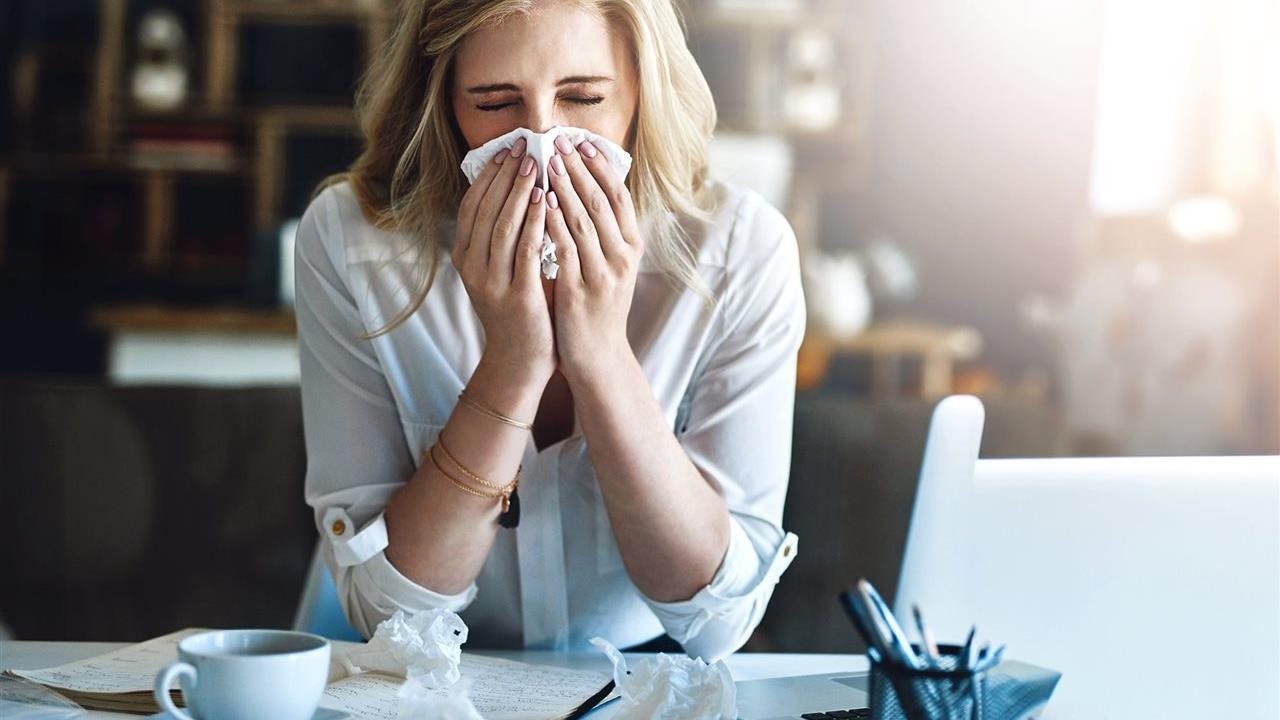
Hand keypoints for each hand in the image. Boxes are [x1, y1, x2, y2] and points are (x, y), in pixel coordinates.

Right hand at [453, 137, 554, 385]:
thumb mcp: (502, 270)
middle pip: (486, 209)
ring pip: (503, 225)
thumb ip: (506, 235)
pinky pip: (526, 250)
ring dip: (520, 191)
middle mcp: (472, 268)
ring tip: (537, 164)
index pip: (472, 205)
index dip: (489, 175)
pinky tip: (549, 200)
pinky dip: (536, 222)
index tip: (507, 149)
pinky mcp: (517, 296)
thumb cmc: (518, 310)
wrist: (520, 361)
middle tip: (525, 146)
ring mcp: (492, 283)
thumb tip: (520, 189)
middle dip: (506, 175)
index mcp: (465, 258)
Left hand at [544, 135, 644, 382]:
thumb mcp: (611, 266)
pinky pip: (564, 248)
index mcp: (632, 248)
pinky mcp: (580, 291)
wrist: (598, 355)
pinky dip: (552, 221)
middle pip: (600, 202)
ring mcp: (603, 275)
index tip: (582, 143)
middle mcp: (623, 258)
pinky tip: (539, 202)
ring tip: (545, 162)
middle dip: (577, 169)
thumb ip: (604, 233)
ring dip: (563, 187)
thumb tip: (586, 189)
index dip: (601, 168)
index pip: (619, 197)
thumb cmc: (598, 306)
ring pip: (583, 220)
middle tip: (558, 141)